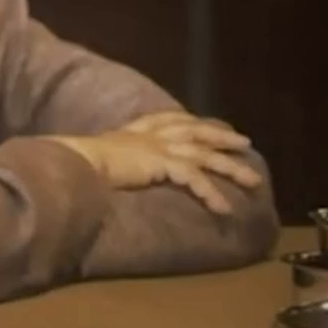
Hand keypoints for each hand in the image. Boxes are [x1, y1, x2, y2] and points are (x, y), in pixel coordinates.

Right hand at [47, 112, 265, 213]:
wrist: (74, 162)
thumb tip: (107, 168)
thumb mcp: (100, 155)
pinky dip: (210, 194)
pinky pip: (194, 179)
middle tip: (245, 142)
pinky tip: (224, 209)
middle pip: (195, 131)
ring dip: (231, 168)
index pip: (168, 119)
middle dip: (221, 137)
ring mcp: (158, 147)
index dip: (191, 121)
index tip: (208, 124)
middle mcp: (150, 135)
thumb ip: (113, 159)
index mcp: (134, 130)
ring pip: (204, 155)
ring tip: (254, 180)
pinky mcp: (162, 163)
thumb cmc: (78, 161)